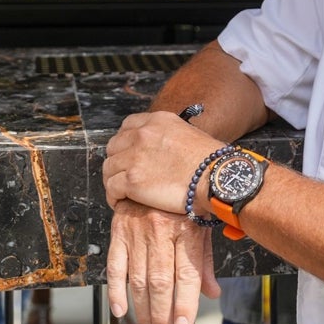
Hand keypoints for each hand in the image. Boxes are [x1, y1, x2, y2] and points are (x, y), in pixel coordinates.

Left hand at [102, 111, 218, 213]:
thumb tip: (164, 150)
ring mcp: (134, 157)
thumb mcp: (190, 135)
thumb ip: (169, 138)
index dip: (125, 142)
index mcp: (157, 121)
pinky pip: (111, 188)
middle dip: (117, 161)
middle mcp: (142, 135)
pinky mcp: (131, 180)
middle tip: (123, 175)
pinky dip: (113, 197)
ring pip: (109, 168)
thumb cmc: (211, 163)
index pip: (128, 126)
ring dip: (113, 180)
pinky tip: (120, 202)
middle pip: (114, 146)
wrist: (215, 177)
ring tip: (121, 192)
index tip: (128, 154)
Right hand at [106, 200, 220, 323]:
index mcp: (186, 230)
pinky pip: (116, 266)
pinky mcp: (119, 232)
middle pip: (161, 281)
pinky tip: (121, 310)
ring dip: (143, 310)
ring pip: (139, 279)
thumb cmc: (181, 204)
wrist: (153, 171)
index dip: (185, 302)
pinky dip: (116, 291)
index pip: (187, 274)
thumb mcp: (200, 227)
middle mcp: (161, 232)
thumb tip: (211, 293)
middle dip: (162, 313)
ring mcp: (138, 232)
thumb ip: (204, 262)